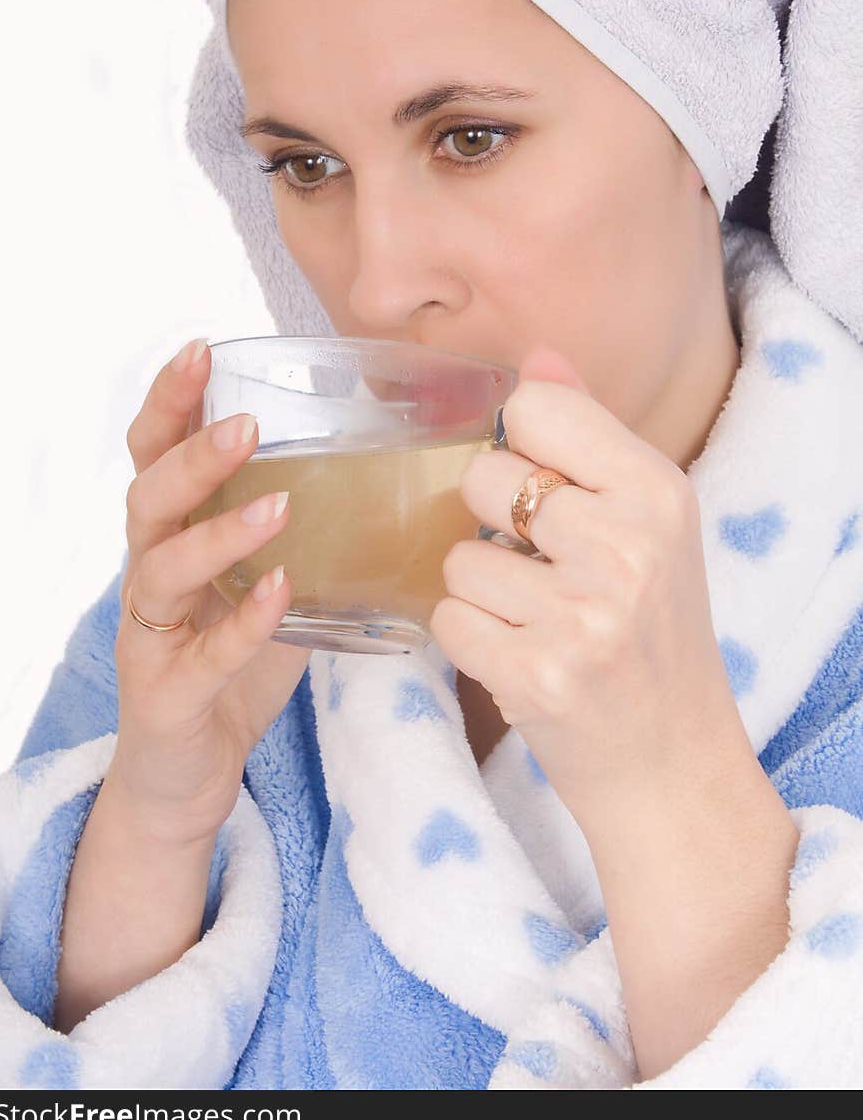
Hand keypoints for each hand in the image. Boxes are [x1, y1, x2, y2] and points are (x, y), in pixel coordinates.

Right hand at [110, 339, 311, 845]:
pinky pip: (202, 652)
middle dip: (194, 453)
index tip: (203, 350)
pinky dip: (244, 621)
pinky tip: (281, 593)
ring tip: (279, 505)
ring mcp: (152, 634)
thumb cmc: (232, 665)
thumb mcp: (267, 585)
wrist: (191, 772)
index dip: (171, 402)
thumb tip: (393, 480)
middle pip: (149, 496)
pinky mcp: (168, 692)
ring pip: (164, 567)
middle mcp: (149, 574)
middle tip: (248, 423)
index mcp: (171, 537)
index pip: (155, 454)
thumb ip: (305, 537)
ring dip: (220, 530)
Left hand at [429, 345, 748, 824]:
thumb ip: (588, 436)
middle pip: (484, 478)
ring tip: (538, 622)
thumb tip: (537, 356)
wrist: (672, 762)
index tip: (543, 489)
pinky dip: (470, 641)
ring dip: (482, 592)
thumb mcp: (647, 524)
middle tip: (548, 572)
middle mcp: (625, 545)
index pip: (536, 408)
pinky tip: (521, 657)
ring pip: (458, 558)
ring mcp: (581, 614)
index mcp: (657, 493)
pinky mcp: (535, 674)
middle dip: (497, 527)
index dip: (520, 447)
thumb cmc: (653, 634)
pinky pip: (447, 619)